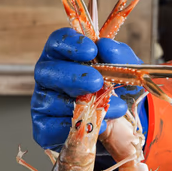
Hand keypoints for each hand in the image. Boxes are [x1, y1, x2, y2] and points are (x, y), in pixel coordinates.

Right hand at [31, 27, 147, 150]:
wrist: (122, 126)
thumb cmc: (117, 91)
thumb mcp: (128, 72)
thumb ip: (120, 56)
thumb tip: (106, 46)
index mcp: (65, 56)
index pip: (57, 42)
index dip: (70, 44)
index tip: (91, 50)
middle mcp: (50, 77)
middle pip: (48, 71)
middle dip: (73, 77)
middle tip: (97, 82)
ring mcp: (44, 103)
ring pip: (50, 101)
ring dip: (82, 106)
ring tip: (112, 108)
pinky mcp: (44, 128)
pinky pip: (49, 128)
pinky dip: (73, 127)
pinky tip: (97, 125)